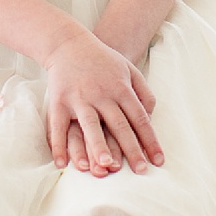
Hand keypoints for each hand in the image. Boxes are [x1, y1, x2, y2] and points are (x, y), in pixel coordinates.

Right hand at [44, 31, 163, 176]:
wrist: (69, 43)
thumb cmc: (103, 61)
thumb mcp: (129, 70)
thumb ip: (143, 93)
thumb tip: (151, 117)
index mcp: (121, 88)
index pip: (140, 118)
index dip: (150, 140)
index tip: (158, 161)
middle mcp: (102, 94)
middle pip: (119, 125)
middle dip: (131, 149)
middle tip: (140, 171)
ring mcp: (79, 98)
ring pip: (90, 125)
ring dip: (98, 146)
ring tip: (105, 166)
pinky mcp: (58, 101)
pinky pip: (58, 126)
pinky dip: (58, 146)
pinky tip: (61, 164)